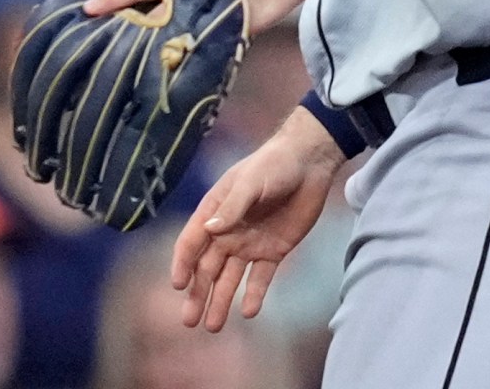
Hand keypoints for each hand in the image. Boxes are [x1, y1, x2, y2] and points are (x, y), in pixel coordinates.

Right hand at [171, 110, 342, 330]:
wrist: (310, 162)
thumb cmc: (274, 165)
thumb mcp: (251, 182)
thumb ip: (233, 207)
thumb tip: (211, 229)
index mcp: (214, 213)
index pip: (192, 243)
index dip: (183, 264)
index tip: (179, 285)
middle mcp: (228, 233)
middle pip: (207, 269)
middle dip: (197, 294)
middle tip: (189, 321)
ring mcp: (250, 244)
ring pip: (230, 279)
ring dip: (220, 301)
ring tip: (213, 326)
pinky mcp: (274, 251)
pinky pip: (260, 277)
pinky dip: (254, 295)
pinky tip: (248, 312)